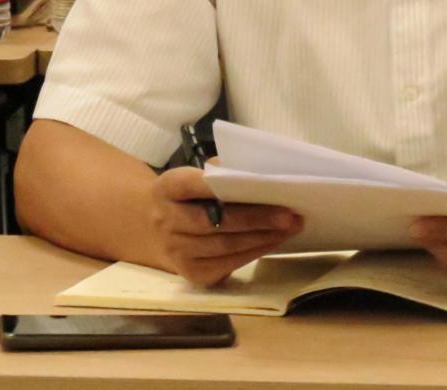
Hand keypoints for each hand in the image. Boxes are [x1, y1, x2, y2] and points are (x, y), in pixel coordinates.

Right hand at [149, 167, 302, 285]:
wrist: (156, 230)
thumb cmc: (188, 197)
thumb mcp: (193, 177)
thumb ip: (217, 173)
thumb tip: (257, 174)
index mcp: (167, 189)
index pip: (194, 185)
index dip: (224, 185)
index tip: (260, 183)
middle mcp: (166, 222)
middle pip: (215, 222)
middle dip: (257, 219)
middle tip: (289, 215)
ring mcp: (176, 252)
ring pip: (225, 246)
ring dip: (262, 238)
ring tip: (289, 228)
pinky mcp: (191, 273)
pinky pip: (227, 264)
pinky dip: (254, 252)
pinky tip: (273, 241)